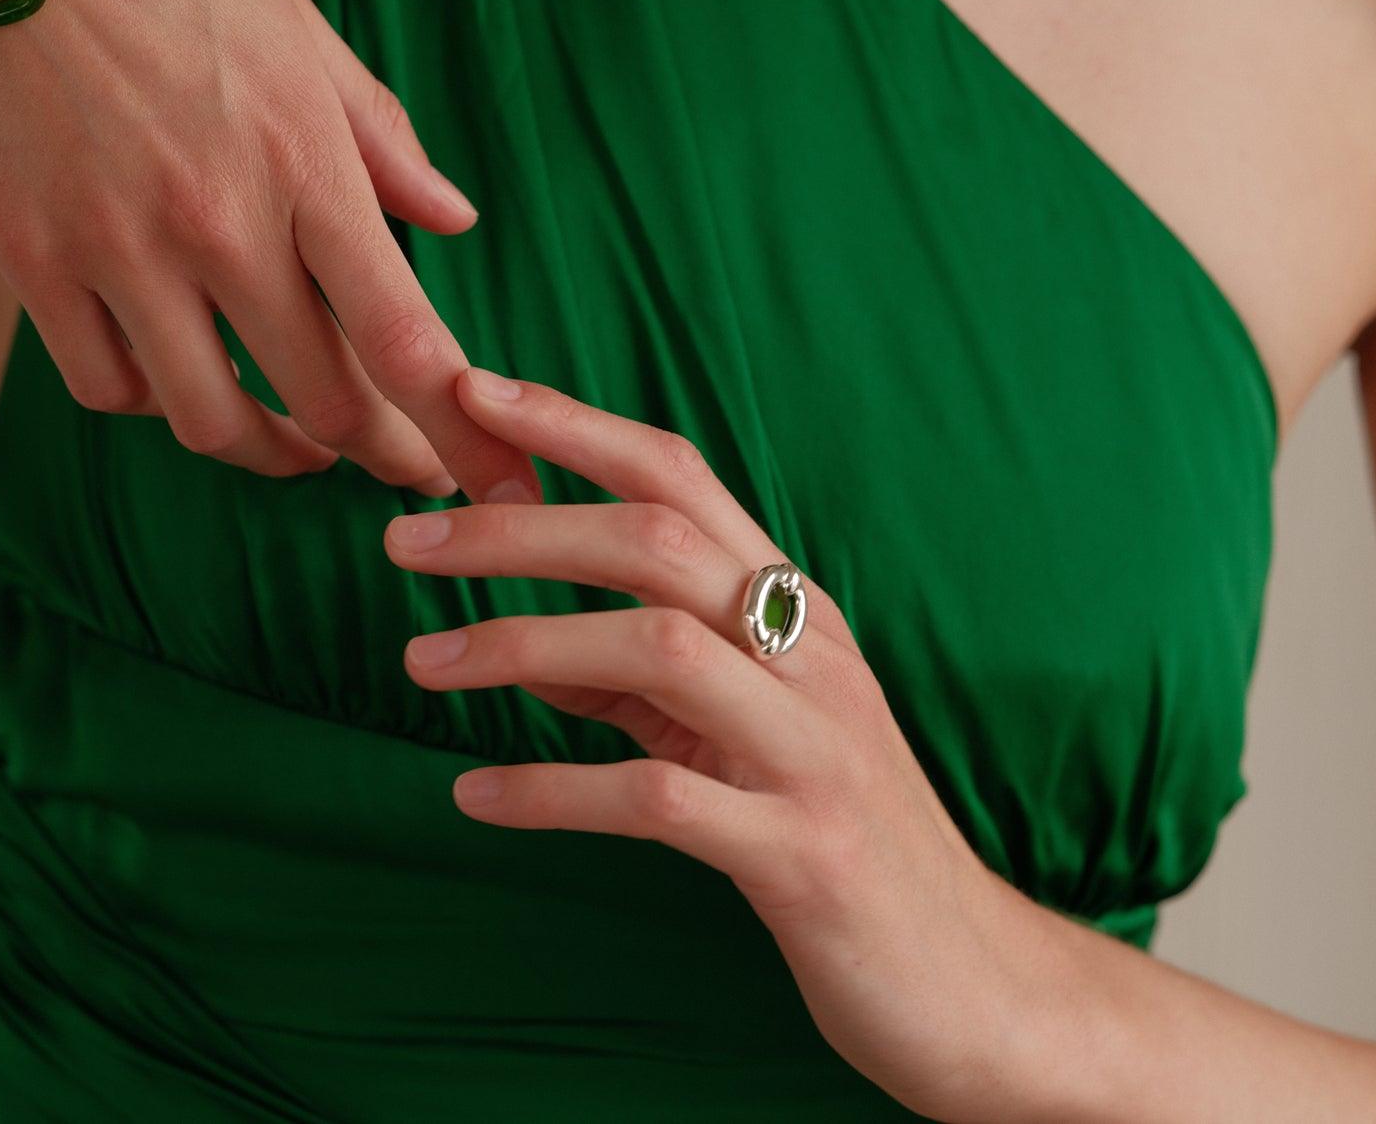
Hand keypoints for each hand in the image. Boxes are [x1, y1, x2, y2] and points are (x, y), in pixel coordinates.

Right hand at [0, 0, 541, 506]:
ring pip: (210, 419)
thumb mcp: (293, 18)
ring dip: (267, 449)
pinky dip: (153, 399)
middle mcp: (217, 220)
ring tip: (294, 444)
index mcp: (303, 153)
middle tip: (403, 461)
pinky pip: (104, 385)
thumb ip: (376, 133)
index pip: (403, 335)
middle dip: (379, 449)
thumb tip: (451, 221)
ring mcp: (115, 249)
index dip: (461, 428)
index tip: (495, 476)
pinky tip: (179, 376)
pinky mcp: (27, 259)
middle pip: (321, 398)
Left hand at [383, 366, 1044, 1122]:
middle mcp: (809, 655)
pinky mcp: (800, 852)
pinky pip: (658, 800)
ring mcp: (811, 749)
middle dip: (518, 527)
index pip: (678, 474)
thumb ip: (636, 678)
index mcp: (795, 607)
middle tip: (405, 539)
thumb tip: (517, 636)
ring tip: (421, 662)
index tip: (470, 392)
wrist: (970, 983)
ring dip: (522, 644)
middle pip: (654, 541)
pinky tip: (477, 794)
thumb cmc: (838, 838)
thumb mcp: (737, 734)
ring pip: (657, 648)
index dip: (573, 424)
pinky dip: (554, 788)